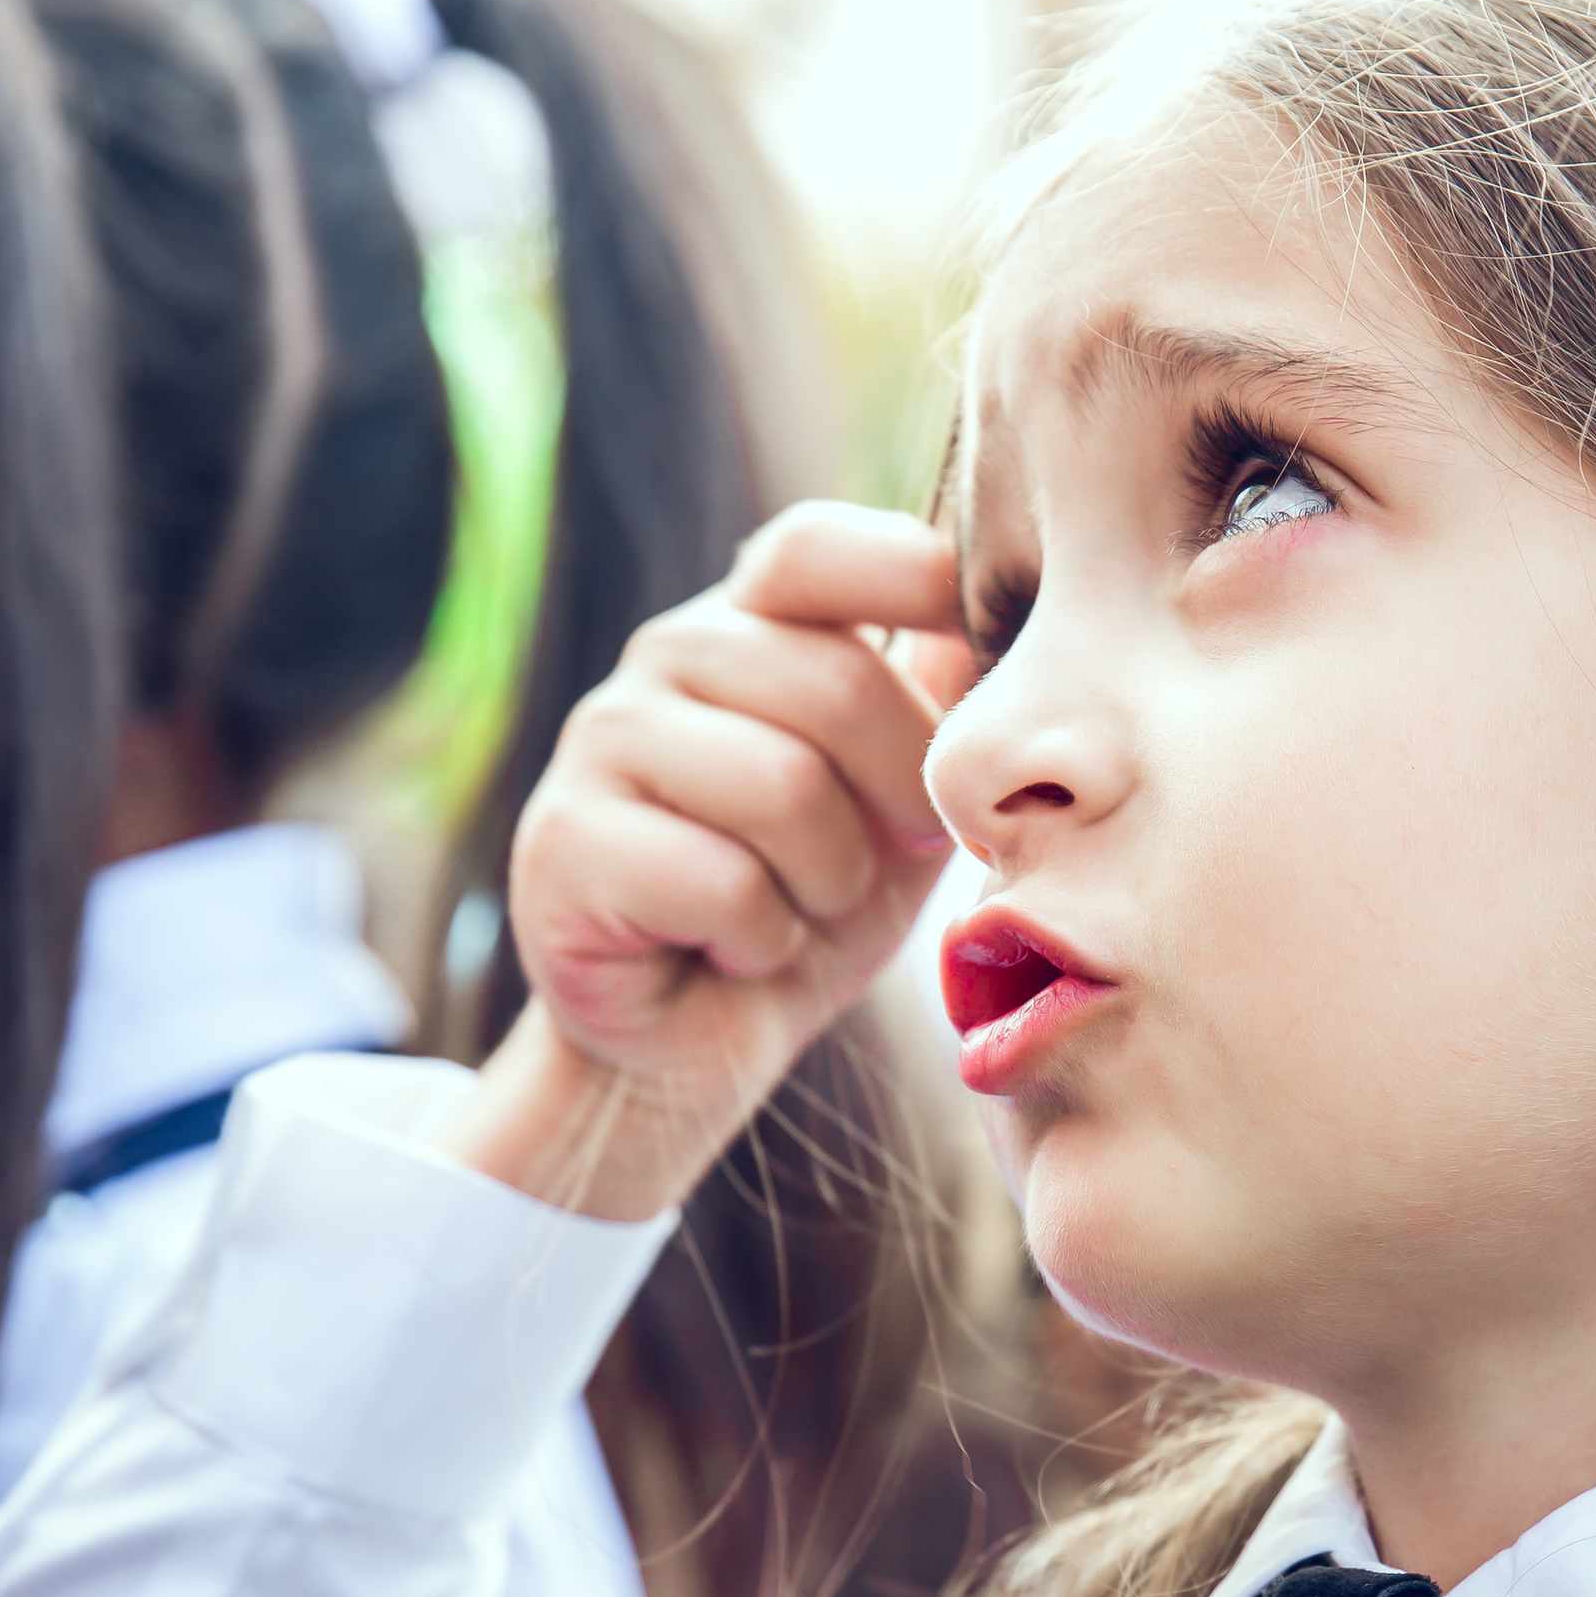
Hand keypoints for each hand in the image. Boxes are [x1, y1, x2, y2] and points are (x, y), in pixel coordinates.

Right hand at [452, 504, 974, 1218]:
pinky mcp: (562, 841)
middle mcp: (666, 656)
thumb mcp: (899, 803)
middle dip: (895, 802)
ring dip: (827, 884)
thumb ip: (943, 709)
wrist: (691, 1045)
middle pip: (835, 684)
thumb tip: (1033, 616)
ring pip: (783, 789)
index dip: (909, 585)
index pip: (818, 551)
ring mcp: (602, 740)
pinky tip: (732, 952)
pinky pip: (723, 883)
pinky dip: (760, 942)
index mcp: (751, 627)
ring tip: (796, 913)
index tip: (975, 682)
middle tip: (878, 868)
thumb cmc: (807, 909)